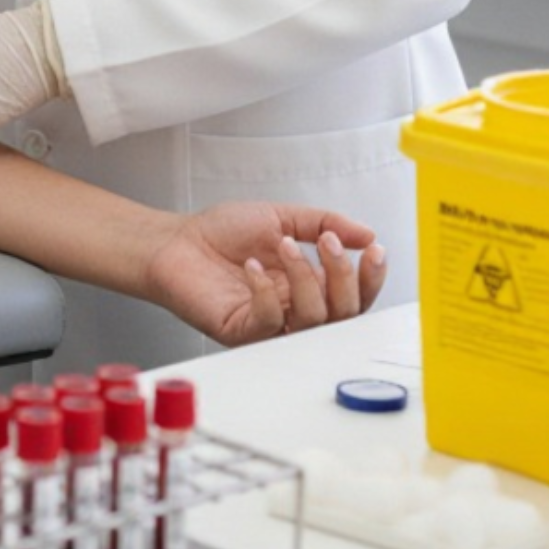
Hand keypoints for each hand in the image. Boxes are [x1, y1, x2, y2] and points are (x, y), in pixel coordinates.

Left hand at [144, 203, 388, 347]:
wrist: (175, 241)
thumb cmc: (220, 233)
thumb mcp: (279, 217)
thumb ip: (323, 222)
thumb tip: (366, 233)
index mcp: (308, 286)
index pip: (354, 295)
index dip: (370, 278)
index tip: (374, 251)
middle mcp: (294, 309)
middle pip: (343, 315)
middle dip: (343, 277)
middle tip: (327, 243)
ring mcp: (270, 324)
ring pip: (312, 321)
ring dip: (306, 280)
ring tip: (283, 245)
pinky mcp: (242, 331)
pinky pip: (270, 323)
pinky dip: (266, 293)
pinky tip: (252, 268)